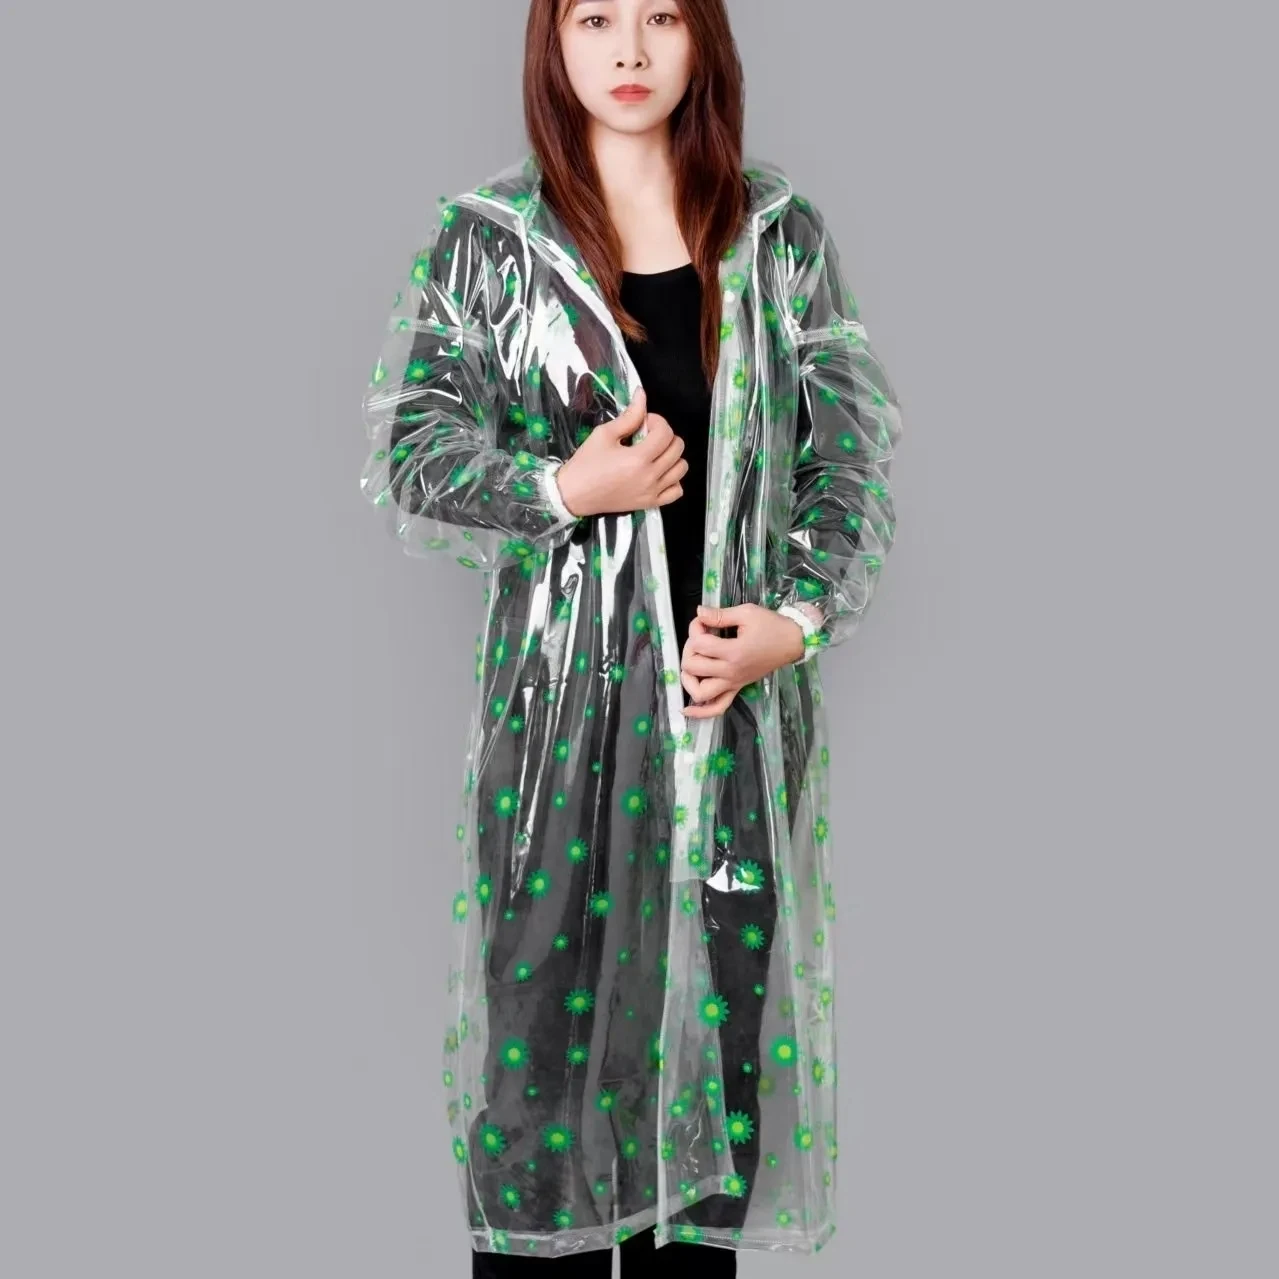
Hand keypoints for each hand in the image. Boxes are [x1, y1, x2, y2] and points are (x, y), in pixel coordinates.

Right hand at [554, 388, 688, 517]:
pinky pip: (676, 492)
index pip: (665, 433)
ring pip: (681, 469)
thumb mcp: (604, 434)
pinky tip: (659, 473)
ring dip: (672, 456)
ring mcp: (651, 492)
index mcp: (637, 459)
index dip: (657, 421)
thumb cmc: (585, 465)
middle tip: (647, 436)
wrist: (573, 494)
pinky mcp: (649, 503)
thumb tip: (642, 396)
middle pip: (677, 448)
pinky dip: (673, 480)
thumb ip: (629, 416)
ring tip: (654, 454)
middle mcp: (649, 477)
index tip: (644, 422)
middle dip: (665, 436)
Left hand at [680, 603, 806, 718]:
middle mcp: (731, 672)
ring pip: (699, 692)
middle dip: (689, 649)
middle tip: (700, 638)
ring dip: (689, 679)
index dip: (695, 628)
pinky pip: (718, 707)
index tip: (703, 621)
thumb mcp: (747, 613)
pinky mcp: (737, 688)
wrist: (792, 642)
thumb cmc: (771, 626)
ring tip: (692, 663)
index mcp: (733, 652)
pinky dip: (701, 712)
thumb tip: (698, 612)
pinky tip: (687, 709)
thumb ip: (720, 615)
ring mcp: (733, 683)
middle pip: (692, 666)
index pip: (699, 644)